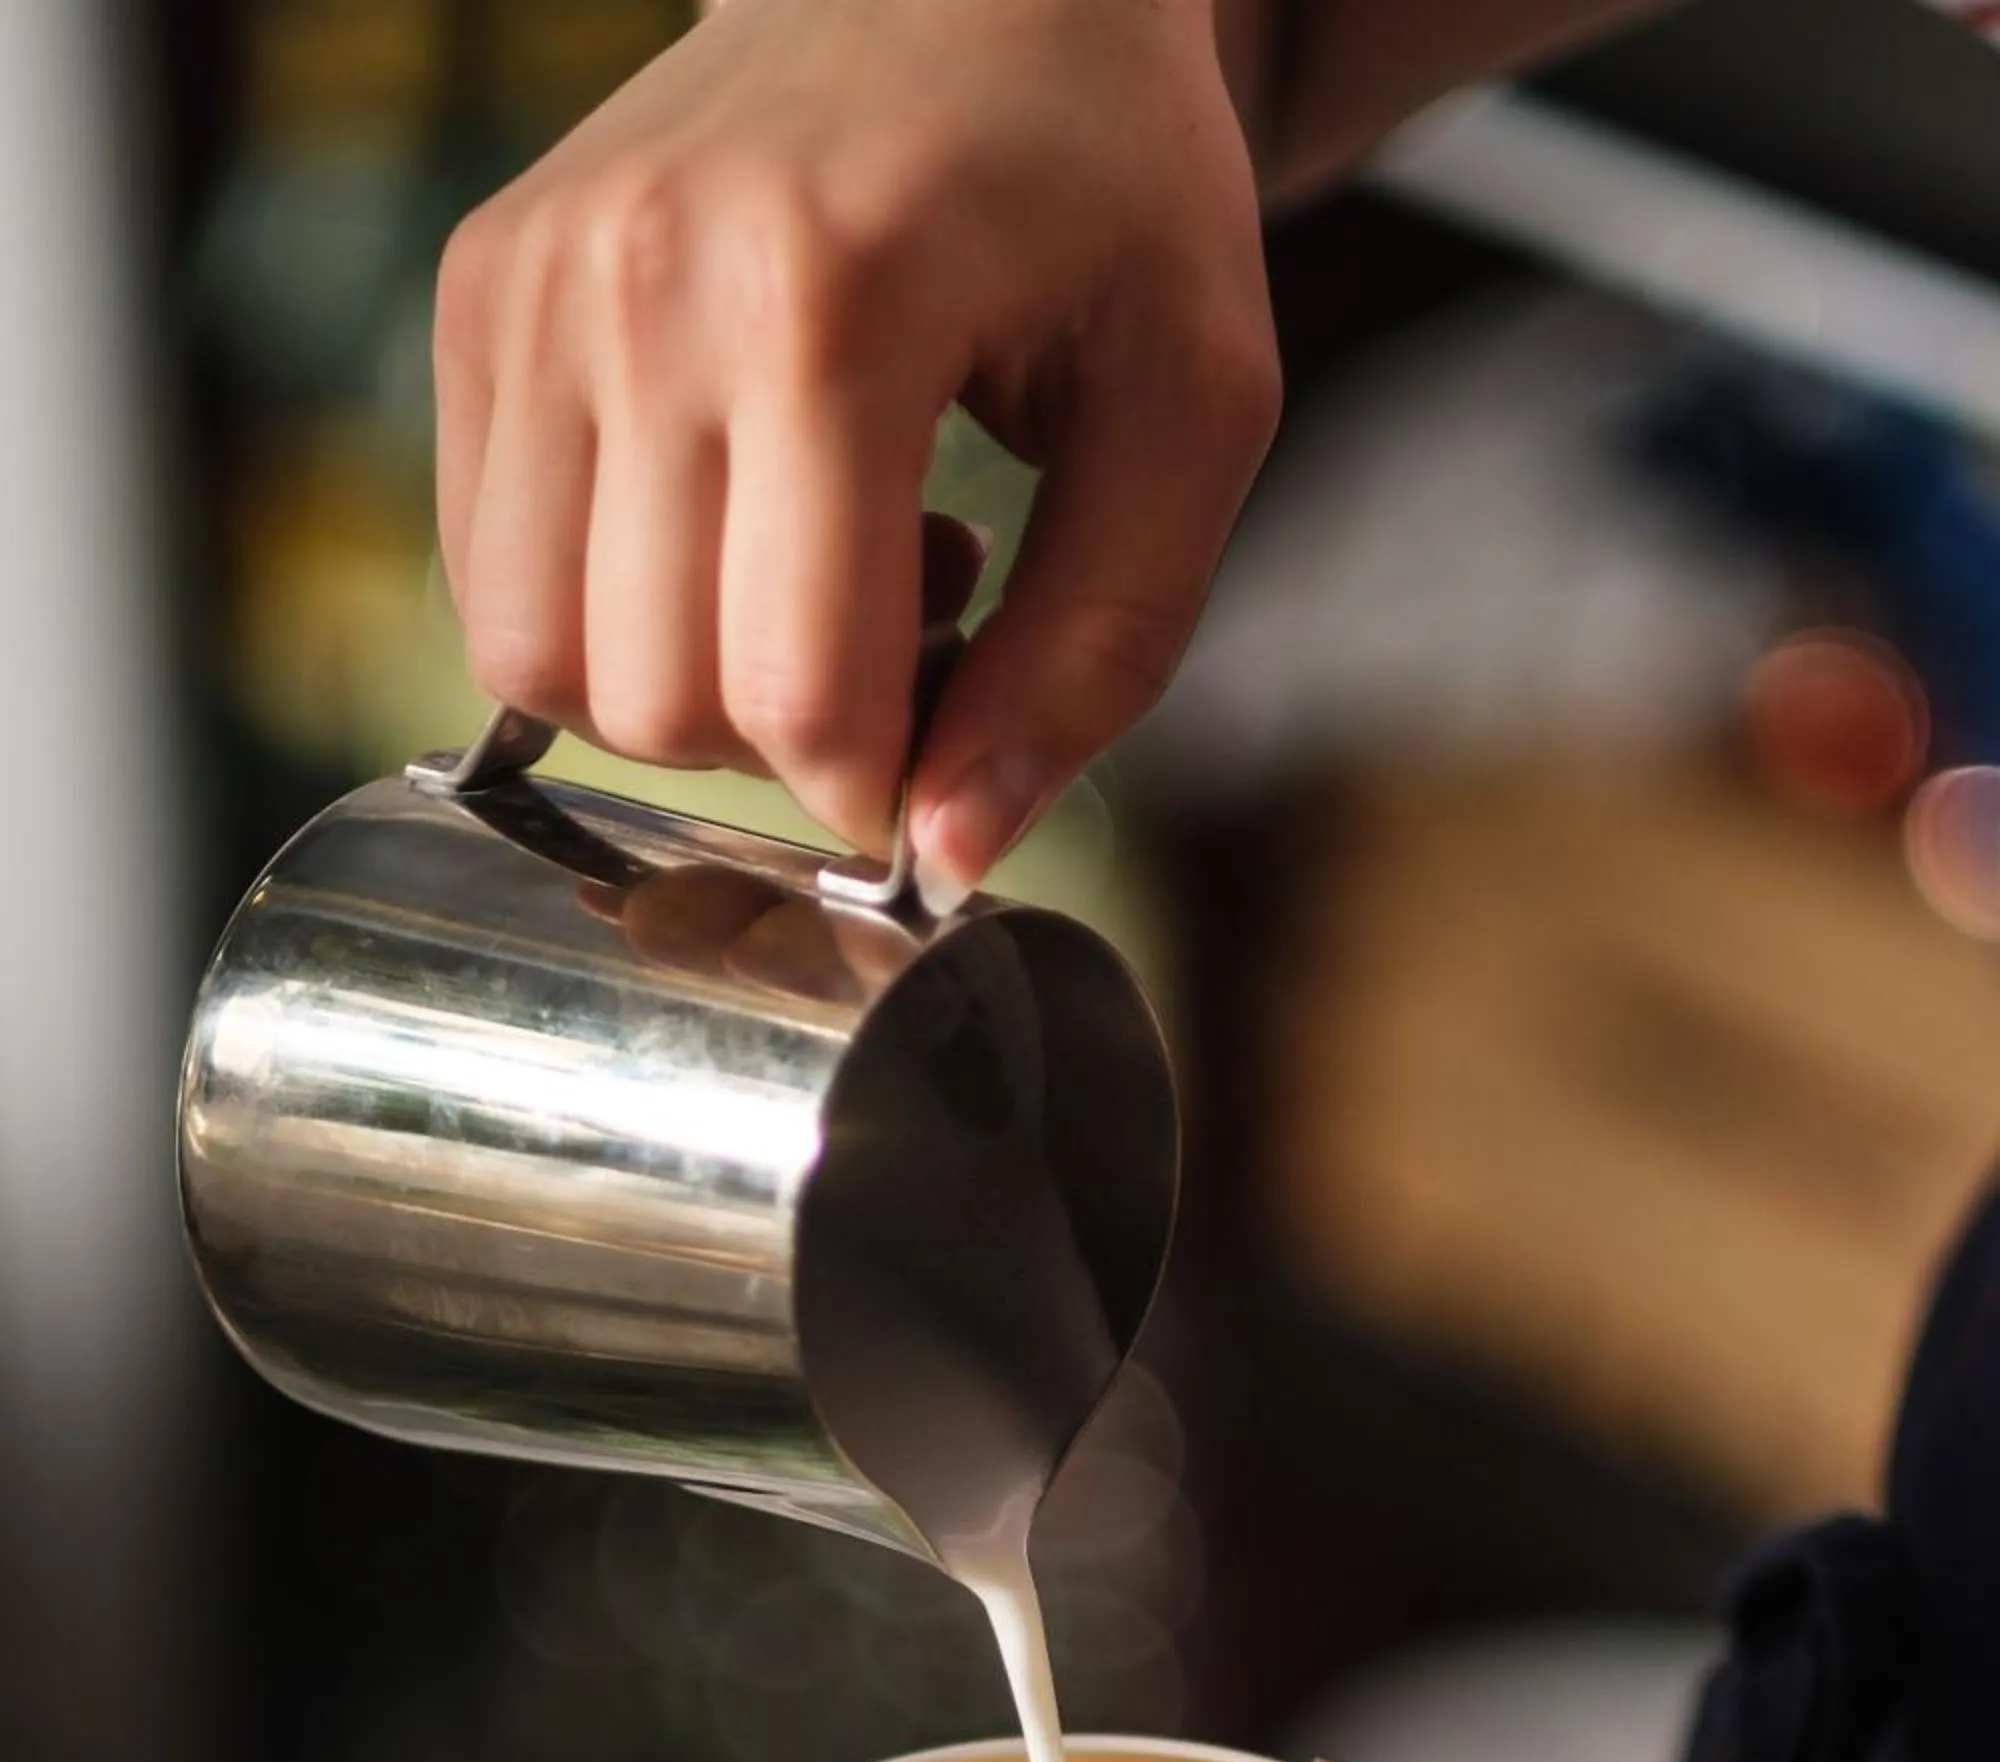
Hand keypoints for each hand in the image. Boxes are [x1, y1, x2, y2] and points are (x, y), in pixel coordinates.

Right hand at [434, 0, 1278, 900]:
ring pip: (534, 660)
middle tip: (898, 621)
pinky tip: (723, 518)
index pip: (795, 689)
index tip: (941, 756)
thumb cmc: (1101, 185)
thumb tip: (948, 857)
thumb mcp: (1189, 410)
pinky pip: (488, 574)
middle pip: (655, 698)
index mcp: (834, 300)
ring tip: (804, 566)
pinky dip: (601, 613)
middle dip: (784, 742)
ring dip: (677, 689)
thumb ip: (1096, 654)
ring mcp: (537, 277)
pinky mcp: (480, 288)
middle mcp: (645, 280)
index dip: (877, 789)